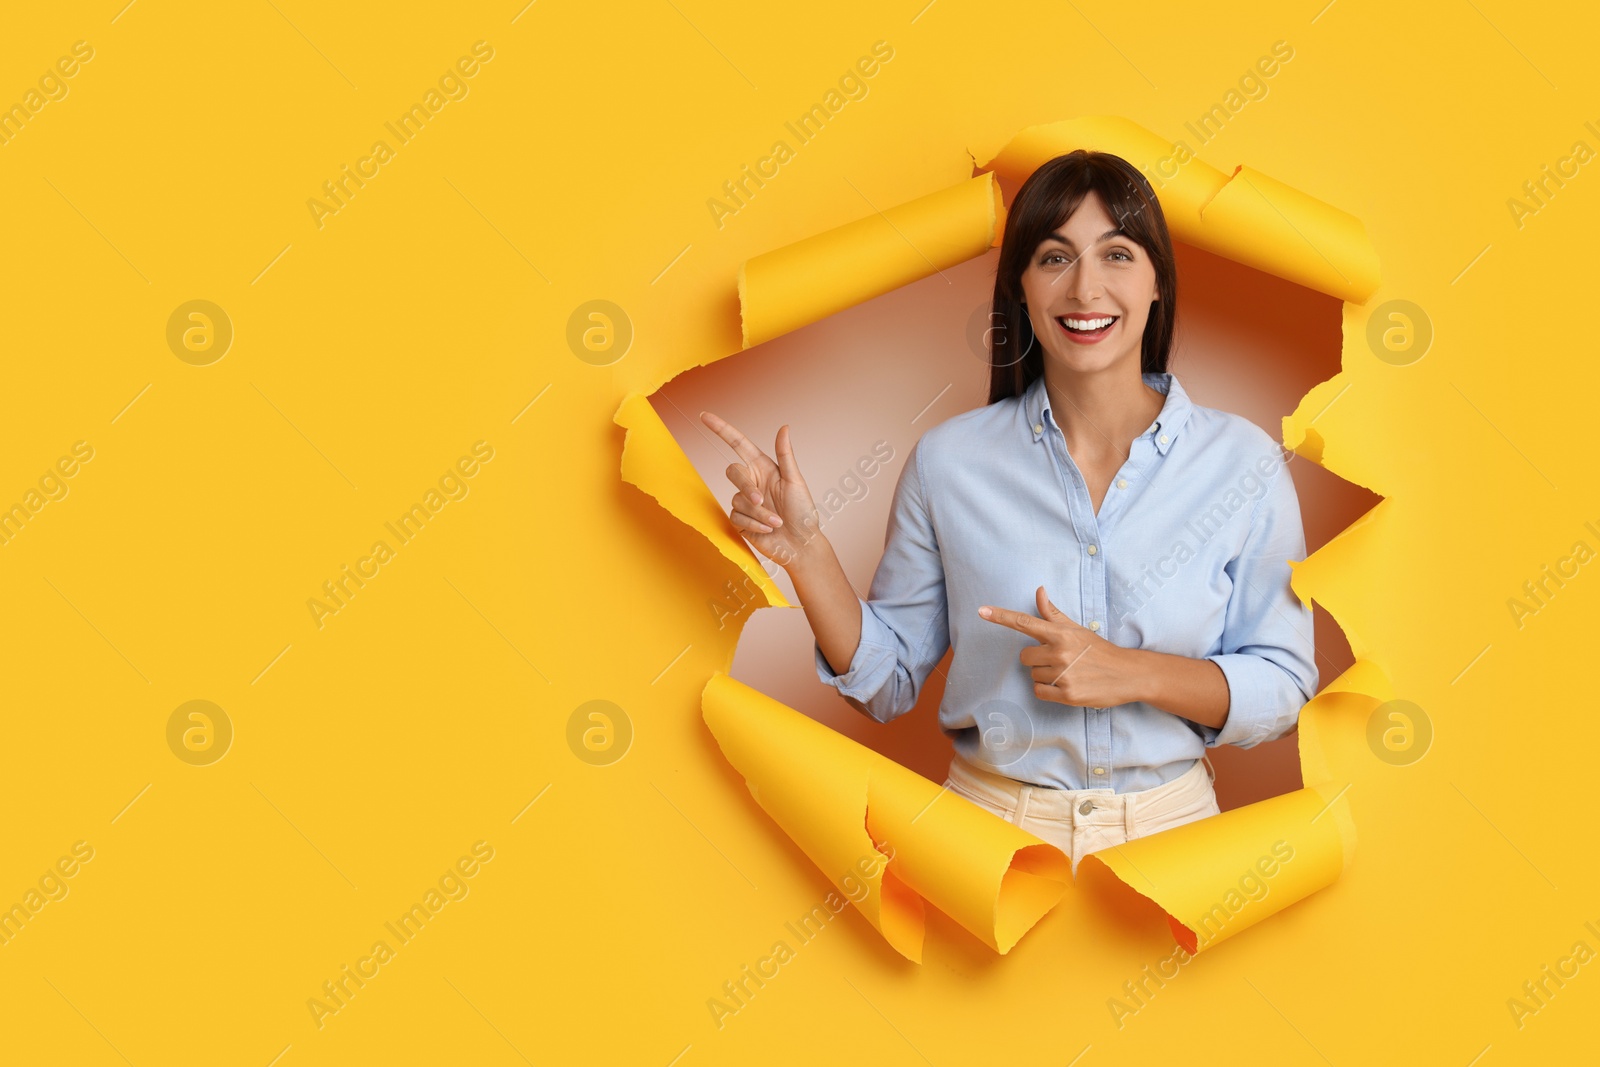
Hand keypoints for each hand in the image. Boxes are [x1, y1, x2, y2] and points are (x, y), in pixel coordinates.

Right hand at [700, 410, 823, 568]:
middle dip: (746, 486)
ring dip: (759, 512)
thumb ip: (785, 455)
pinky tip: (768, 529)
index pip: (738, 443)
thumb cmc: (803, 512)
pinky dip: (754, 524)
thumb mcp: (795, 481)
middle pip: (733, 471)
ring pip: (738, 499)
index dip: (721, 429)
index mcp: (763, 467)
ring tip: (776, 522)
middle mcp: (752, 481)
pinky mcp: (740, 520)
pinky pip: (737, 517)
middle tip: (761, 500)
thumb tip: (784, 427)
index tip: (704, 416)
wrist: (800, 545)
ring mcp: (744, 501)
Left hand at [978, 585, 1138, 707]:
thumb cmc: (1098, 650)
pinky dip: (1048, 691)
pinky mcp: (1067, 694)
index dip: (1000, 616)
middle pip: (1024, 657)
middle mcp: (1060, 651)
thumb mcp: (1077, 629)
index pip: (1024, 622)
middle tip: (1060, 660)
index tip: (981, 610)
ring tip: (1068, 673)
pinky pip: (1039, 692)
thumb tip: (1039, 590)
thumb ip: (1053, 613)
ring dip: (1045, 676)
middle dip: (1037, 659)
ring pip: (1032, 675)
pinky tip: (1065, 686)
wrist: (1127, 674)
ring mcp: (1063, 674)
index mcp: (1060, 633)